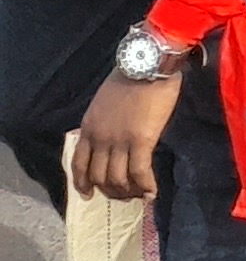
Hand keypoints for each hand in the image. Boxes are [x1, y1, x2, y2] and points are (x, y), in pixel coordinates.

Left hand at [68, 68, 182, 203]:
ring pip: (117, 179)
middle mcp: (100, 139)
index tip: (89, 194)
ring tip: (139, 195)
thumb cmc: (130, 76)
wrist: (146, 64)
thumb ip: (104, 122)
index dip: (82, 183)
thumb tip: (113, 138)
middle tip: (123, 195)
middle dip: (110, 191)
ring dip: (128, 192)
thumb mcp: (104, 101)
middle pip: (98, 176)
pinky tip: (152, 192)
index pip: (78, 164)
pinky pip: (140, 172)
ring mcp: (119, 141)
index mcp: (89, 128)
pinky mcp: (142, 140)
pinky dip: (145, 186)